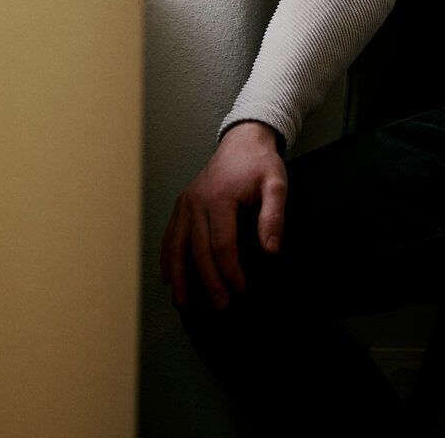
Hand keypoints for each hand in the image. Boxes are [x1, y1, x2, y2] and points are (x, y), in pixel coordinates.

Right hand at [160, 122, 287, 311]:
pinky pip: (170, 235)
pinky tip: (168, 277)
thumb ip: (274, 215)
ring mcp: (185, 202)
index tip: (241, 288)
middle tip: (221, 304)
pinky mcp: (181, 204)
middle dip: (208, 281)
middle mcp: (197, 201)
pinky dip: (167, 258)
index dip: (230, 270)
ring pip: (177, 246)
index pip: (221, 244)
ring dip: (180, 276)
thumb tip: (271, 250)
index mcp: (220, 197)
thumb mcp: (276, 183)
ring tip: (184, 303)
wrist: (242, 140)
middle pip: (198, 250)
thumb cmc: (260, 164)